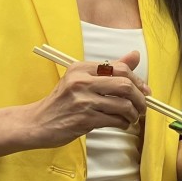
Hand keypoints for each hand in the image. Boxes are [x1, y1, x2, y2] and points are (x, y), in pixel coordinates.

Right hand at [27, 51, 148, 147]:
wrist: (37, 123)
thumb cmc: (63, 102)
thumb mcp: (82, 80)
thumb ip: (110, 69)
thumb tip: (136, 55)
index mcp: (81, 68)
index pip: (120, 68)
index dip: (138, 80)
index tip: (144, 90)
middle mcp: (81, 81)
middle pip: (125, 85)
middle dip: (140, 98)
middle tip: (143, 107)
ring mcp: (82, 101)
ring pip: (122, 105)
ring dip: (133, 114)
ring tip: (132, 118)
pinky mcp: (83, 119)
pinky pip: (114, 120)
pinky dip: (123, 124)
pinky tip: (122, 124)